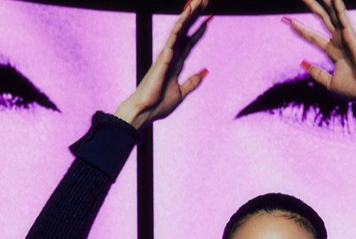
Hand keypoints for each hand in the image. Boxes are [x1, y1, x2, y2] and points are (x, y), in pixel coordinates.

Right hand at [114, 0, 210, 129]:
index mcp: (176, 63)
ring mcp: (167, 54)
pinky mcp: (164, 57)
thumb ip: (192, 82)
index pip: (190, 42)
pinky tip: (187, 13)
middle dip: (195, 15)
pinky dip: (181, 24)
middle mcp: (171, 55)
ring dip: (189, 14)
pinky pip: (173, 36)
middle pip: (186, 30)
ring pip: (180, 29)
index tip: (209, 19)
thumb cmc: (158, 104)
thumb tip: (205, 71)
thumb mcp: (181, 92)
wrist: (145, 112)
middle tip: (205, 0)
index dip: (199, 30)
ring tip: (198, 0)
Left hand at [284, 0, 355, 106]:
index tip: (286, 21)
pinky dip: (338, 7)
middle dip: (311, 6)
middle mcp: (339, 40)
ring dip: (324, 1)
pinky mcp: (351, 35)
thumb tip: (302, 62)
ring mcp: (345, 36)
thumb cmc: (354, 89)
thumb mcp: (329, 83)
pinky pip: (343, 18)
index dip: (300, 29)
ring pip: (332, 13)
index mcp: (333, 51)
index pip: (313, 37)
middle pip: (322, 19)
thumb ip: (316, 73)